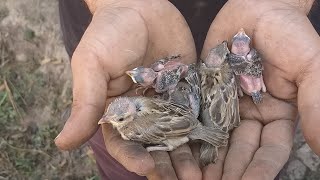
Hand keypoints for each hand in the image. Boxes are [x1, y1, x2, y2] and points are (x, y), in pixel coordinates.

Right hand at [54, 0, 203, 178]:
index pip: (123, 143)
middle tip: (183, 179)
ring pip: (177, 136)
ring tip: (201, 172)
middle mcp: (142, 111)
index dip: (132, 158)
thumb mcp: (92, 66)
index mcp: (116, 111)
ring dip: (187, 155)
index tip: (146, 168)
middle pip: (153, 146)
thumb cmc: (110, 33)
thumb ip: (84, 104)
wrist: (140, 5)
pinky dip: (204, 132)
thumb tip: (62, 143)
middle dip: (166, 164)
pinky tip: (214, 147)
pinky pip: (196, 114)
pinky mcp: (187, 90)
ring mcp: (166, 102)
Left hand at [201, 0, 318, 178]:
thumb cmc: (287, 32)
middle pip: (240, 151)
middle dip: (228, 171)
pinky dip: (191, 136)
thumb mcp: (309, 65)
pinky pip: (198, 117)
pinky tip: (181, 152)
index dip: (259, 170)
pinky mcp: (207, 95)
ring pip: (217, 140)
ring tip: (193, 178)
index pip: (269, 151)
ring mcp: (228, 106)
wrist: (255, 8)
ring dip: (207, 160)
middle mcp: (253, 116)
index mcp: (280, 115)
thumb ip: (316, 103)